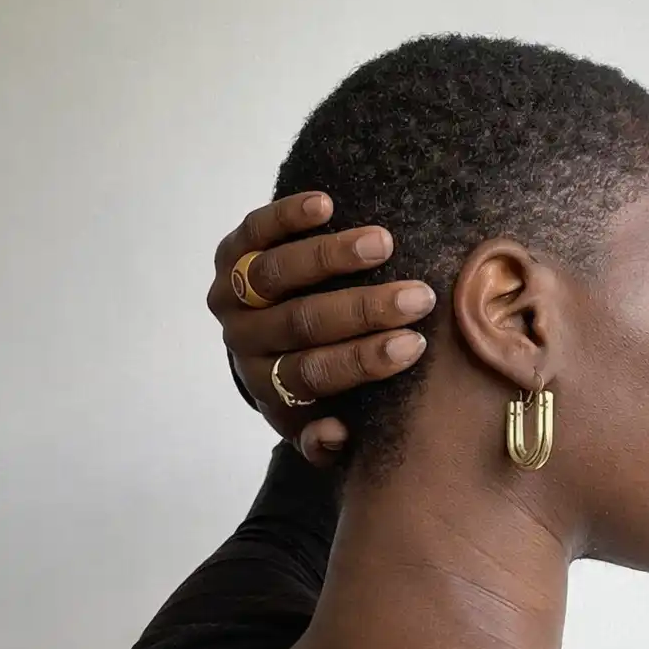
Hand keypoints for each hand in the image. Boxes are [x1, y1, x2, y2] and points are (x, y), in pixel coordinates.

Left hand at [207, 192, 434, 465]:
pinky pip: (253, 231)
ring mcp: (232, 295)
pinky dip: (286, 217)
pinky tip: (325, 205)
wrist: (261, 343)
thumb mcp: (315, 422)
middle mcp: (244, 340)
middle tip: (418, 297)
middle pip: (300, 323)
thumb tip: (335, 435)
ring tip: (382, 243)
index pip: (313, 374)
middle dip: (363, 310)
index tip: (415, 345)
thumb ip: (326, 443)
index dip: (363, 361)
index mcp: (269, 385)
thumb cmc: (311, 381)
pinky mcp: (230, 253)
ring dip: (330, 258)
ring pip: (275, 274)